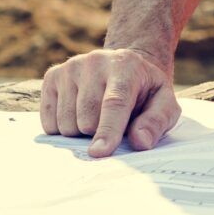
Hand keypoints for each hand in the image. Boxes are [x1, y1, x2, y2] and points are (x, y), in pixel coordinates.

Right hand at [40, 45, 178, 156]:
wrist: (124, 66)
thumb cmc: (145, 91)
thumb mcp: (164, 104)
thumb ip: (156, 122)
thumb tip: (140, 142)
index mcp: (126, 66)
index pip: (114, 102)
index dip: (107, 130)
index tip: (99, 152)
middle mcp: (95, 62)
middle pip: (87, 119)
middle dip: (99, 133)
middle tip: (114, 122)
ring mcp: (71, 67)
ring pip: (66, 123)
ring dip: (81, 132)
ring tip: (97, 115)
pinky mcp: (52, 76)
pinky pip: (49, 122)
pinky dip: (62, 128)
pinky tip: (78, 113)